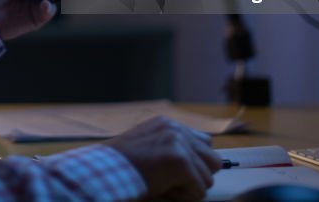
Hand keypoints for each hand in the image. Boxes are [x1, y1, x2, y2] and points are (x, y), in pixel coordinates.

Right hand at [104, 116, 221, 200]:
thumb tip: (198, 164)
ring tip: (165, 185)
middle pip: (213, 159)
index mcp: (167, 124)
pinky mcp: (181, 162)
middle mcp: (176, 130)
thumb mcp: (147, 147)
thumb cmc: (122, 166)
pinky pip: (200, 191)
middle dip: (198, 175)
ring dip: (189, 187)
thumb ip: (171, 147)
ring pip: (208, 178)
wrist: (105, 171)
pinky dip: (183, 197)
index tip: (177, 172)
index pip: (204, 142)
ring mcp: (180, 144)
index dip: (194, 163)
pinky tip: (164, 190)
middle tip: (174, 181)